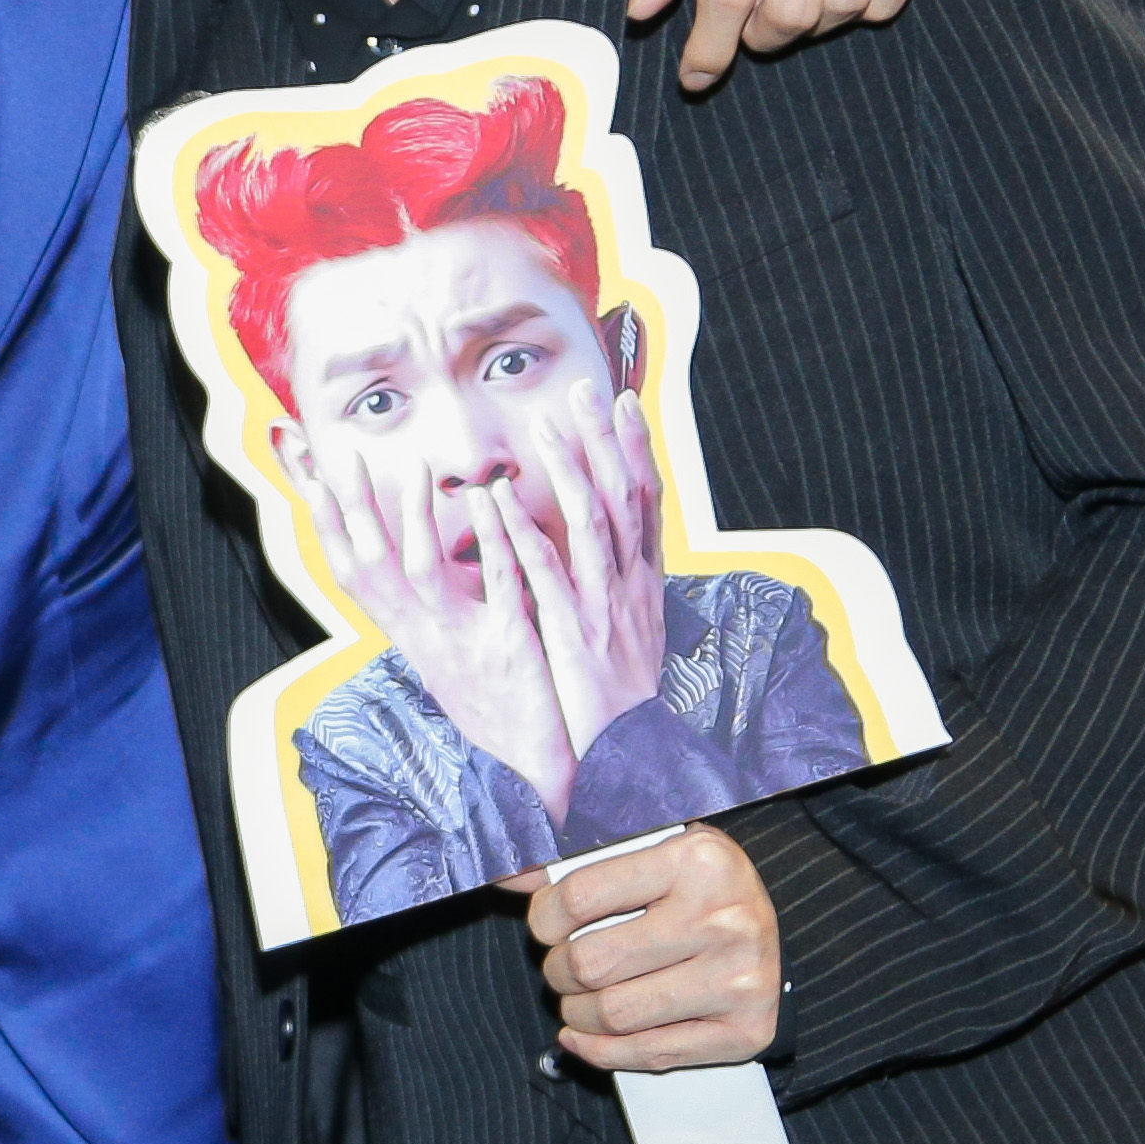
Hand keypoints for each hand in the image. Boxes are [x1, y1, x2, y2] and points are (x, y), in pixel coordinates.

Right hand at [286, 438, 578, 810]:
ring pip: (420, 571)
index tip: (310, 479)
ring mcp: (463, 638)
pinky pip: (495, 582)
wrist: (534, 763)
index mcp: (407, 633)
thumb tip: (405, 556)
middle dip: (352, 508)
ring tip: (416, 468)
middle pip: (371, 563)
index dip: (325, 526)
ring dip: (413, 518)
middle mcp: (423, 635)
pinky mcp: (509, 643)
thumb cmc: (491, 699)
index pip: (351, 573)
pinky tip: (491, 499)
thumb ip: (425, 606)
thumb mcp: (444, 651)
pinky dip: (490, 538)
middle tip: (342, 453)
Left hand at [478, 394, 668, 806]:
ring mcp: (602, 605)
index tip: (625, 403)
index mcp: (642, 582)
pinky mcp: (570, 631)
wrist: (628, 754)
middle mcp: (628, 584)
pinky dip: (522, 532)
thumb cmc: (621, 694)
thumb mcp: (629, 630)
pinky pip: (543, 572)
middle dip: (607, 440)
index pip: (645, 501)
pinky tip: (498, 501)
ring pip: (591, 522)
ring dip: (568, 469)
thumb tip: (604, 545)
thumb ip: (616, 584)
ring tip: (545, 425)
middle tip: (589, 389)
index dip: (636, 449)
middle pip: (624, 496)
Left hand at [530, 822, 783, 1070]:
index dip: (544, 918)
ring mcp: (738, 979)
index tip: (546, 924)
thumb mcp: (651, 852)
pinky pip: (649, 1054)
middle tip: (561, 967)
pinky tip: (585, 1036)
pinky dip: (601, 1051)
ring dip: (577, 1014)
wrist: (776, 932)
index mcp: (696, 860)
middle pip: (592, 964)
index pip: (580, 897)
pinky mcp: (744, 1030)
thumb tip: (509, 874)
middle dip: (557, 971)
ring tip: (577, 1000)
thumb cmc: (699, 888)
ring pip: (615, 1015)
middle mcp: (723, 919)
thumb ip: (579, 858)